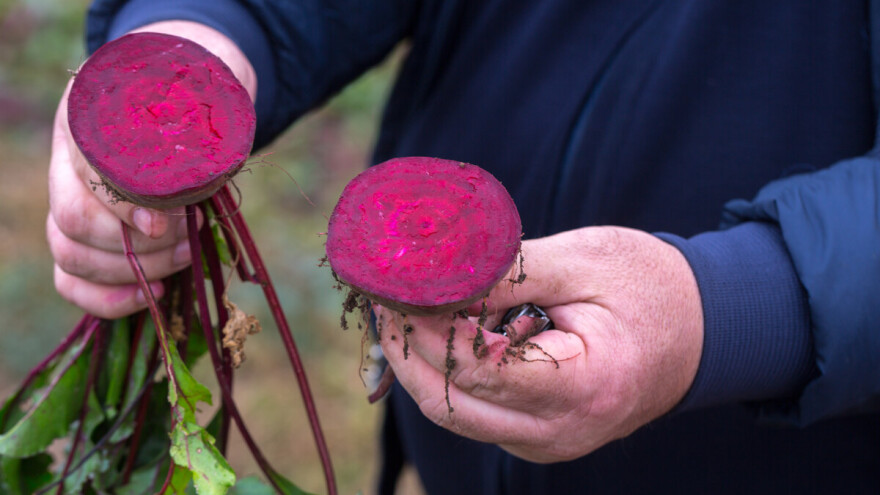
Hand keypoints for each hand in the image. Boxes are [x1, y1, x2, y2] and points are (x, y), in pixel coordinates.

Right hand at [47, 21, 256, 317]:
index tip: (167, 221)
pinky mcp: (83, 236)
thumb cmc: (198, 92)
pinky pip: (71, 280)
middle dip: (138, 244)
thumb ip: (199, 121)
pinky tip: (153, 293)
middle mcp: (68, 160)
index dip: (125, 206)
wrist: (189, 87)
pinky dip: (107, 298)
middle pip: (72, 222)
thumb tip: (200, 182)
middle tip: (189, 237)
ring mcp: (70, 201)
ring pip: (69, 254)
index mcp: (88, 119)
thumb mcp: (204, 92)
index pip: (85, 173)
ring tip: (185, 255)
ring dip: (132, 271)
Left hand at [375, 226, 703, 462]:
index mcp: (583, 386)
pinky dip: (448, 374)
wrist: (700, 331)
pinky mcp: (537, 435)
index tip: (395, 288)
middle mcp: (560, 432)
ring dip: (422, 365)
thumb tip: (434, 275)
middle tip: (385, 299)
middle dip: (407, 352)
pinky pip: (476, 412)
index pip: (478, 369)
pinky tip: (439, 332)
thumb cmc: (649, 288)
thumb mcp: (583, 261)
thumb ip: (507, 271)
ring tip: (404, 309)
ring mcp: (547, 442)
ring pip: (458, 414)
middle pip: (453, 405)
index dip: (427, 329)